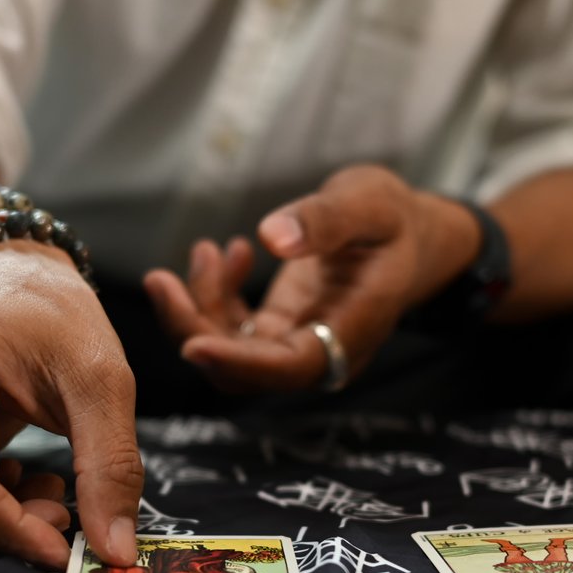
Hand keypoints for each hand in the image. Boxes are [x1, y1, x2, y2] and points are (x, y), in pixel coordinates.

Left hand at [143, 165, 477, 392]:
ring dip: (199, 309)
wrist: (412, 235)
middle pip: (245, 369)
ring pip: (230, 351)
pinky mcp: (281, 330)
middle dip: (194, 329)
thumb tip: (272, 237)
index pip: (287, 367)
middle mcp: (321, 351)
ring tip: (204, 251)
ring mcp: (298, 344)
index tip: (191, 345)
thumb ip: (325, 220)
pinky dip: (215, 296)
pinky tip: (226, 253)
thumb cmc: (395, 219)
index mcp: (350, 331)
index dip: (237, 363)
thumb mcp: (369, 203)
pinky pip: (233, 331)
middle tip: (161, 280)